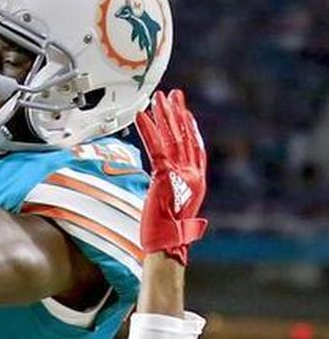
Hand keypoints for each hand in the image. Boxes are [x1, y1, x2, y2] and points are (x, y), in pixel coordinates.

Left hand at [135, 89, 207, 264]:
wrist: (166, 244)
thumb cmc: (166, 231)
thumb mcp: (173, 205)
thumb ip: (172, 189)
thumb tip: (164, 184)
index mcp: (196, 180)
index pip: (195, 147)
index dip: (190, 128)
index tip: (185, 112)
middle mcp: (193, 174)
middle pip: (185, 136)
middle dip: (178, 113)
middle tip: (174, 94)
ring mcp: (181, 174)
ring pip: (172, 138)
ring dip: (164, 115)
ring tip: (159, 97)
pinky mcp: (165, 176)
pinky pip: (156, 147)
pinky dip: (148, 129)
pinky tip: (141, 114)